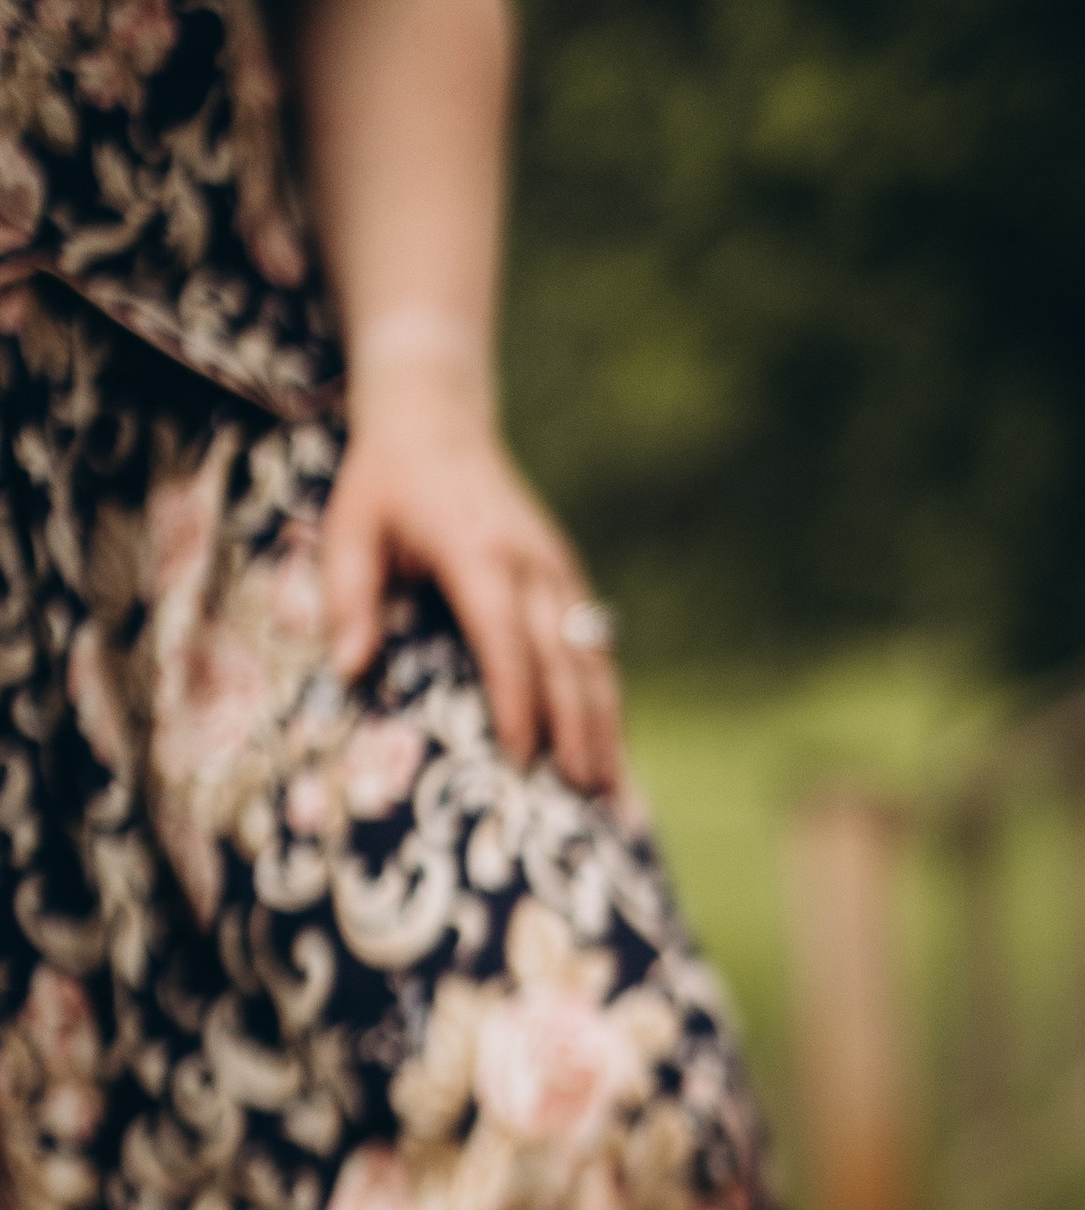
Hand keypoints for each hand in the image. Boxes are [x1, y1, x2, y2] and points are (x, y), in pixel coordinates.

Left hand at [322, 379, 622, 791]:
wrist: (437, 417)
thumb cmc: (385, 482)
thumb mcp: (349, 528)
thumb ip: (348, 597)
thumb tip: (350, 670)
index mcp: (477, 552)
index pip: (504, 638)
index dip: (516, 701)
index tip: (521, 758)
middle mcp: (530, 562)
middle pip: (563, 657)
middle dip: (576, 728)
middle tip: (582, 793)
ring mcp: (558, 568)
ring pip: (593, 655)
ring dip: (606, 722)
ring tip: (611, 786)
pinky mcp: (568, 575)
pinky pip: (595, 645)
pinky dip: (605, 697)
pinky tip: (612, 742)